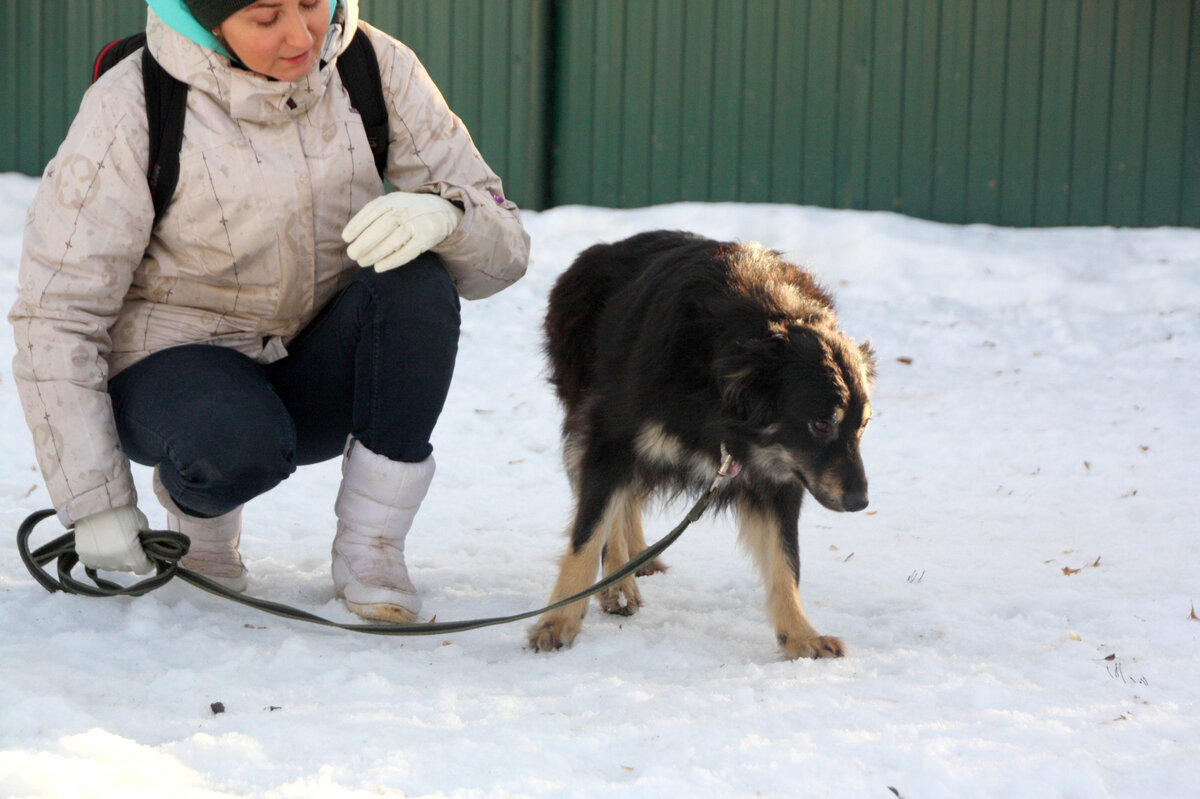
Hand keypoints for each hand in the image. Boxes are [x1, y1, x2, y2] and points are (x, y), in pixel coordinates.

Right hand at [74, 506, 153, 573]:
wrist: (95, 502)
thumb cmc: (122, 511)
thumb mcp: (142, 523)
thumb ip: (147, 540)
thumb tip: (148, 549)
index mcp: (130, 554)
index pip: (143, 569)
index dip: (148, 562)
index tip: (148, 554)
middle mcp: (113, 561)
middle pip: (127, 567)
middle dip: (132, 558)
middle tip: (131, 543)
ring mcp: (96, 560)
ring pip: (112, 566)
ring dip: (116, 558)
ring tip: (115, 541)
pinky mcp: (83, 556)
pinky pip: (96, 563)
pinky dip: (101, 557)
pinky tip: (103, 544)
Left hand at [342, 192, 463, 271]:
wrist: (440, 210)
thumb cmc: (407, 210)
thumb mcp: (392, 202)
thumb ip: (374, 213)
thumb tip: (351, 235)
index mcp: (393, 199)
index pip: (372, 212)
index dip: (357, 225)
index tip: (346, 238)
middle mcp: (405, 210)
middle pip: (381, 227)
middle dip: (363, 242)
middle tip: (352, 254)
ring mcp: (416, 224)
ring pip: (393, 241)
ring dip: (375, 254)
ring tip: (362, 262)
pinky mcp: (425, 238)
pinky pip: (408, 252)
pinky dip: (392, 261)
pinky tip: (379, 267)